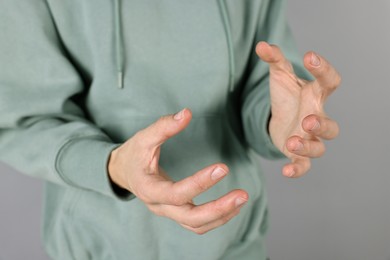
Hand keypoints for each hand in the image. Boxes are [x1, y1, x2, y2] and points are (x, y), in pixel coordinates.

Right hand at [108, 109, 247, 233]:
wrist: (123, 173)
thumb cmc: (133, 154)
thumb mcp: (143, 138)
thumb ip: (163, 126)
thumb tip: (187, 113)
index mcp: (148, 190)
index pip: (177, 194)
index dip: (200, 183)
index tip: (223, 168)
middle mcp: (159, 207)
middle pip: (191, 219)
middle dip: (219, 209)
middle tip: (243, 195)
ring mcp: (168, 213)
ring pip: (197, 226)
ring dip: (222, 216)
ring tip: (243, 199)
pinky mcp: (177, 213)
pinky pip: (199, 224)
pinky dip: (218, 218)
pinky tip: (233, 205)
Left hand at [256, 42, 340, 177]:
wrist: (279, 117)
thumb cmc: (286, 96)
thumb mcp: (280, 75)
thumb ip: (274, 60)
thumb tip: (261, 45)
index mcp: (315, 96)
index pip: (329, 82)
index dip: (324, 69)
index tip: (309, 55)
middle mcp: (316, 119)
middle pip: (331, 127)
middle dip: (321, 125)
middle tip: (307, 120)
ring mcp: (308, 139)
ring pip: (319, 149)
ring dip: (308, 148)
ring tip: (292, 141)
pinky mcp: (296, 153)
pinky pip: (303, 166)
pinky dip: (297, 170)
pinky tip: (285, 172)